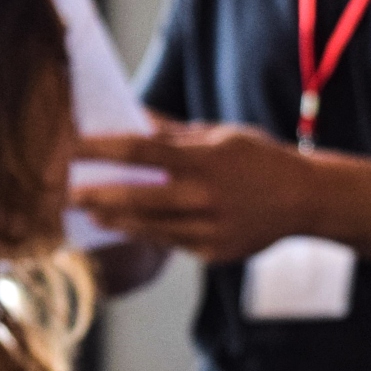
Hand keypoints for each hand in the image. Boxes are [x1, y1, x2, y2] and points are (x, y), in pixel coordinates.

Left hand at [72, 123, 316, 262]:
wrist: (305, 200)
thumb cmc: (258, 159)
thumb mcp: (221, 135)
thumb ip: (175, 133)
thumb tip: (132, 118)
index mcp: (206, 159)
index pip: (141, 150)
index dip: (101, 149)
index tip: (70, 146)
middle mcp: (206, 196)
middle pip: (136, 197)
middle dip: (96, 194)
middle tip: (65, 192)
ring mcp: (210, 228)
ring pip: (148, 227)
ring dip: (113, 219)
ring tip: (88, 212)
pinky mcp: (213, 252)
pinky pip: (170, 242)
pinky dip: (145, 233)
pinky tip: (124, 226)